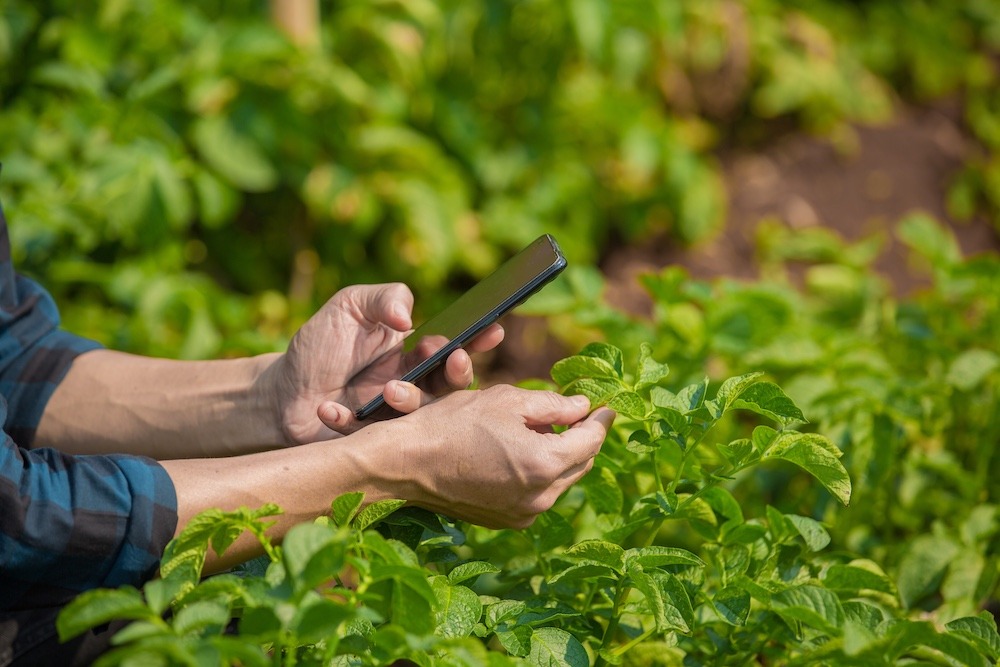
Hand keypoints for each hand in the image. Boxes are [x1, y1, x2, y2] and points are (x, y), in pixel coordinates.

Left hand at [266, 283, 503, 443]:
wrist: (280, 392)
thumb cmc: (320, 346)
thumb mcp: (349, 307)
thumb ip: (382, 298)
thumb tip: (408, 316)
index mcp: (415, 356)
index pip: (455, 347)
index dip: (477, 340)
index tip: (492, 329)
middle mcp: (413, 388)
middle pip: (451, 385)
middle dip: (458, 372)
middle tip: (453, 358)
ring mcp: (395, 419)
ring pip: (422, 416)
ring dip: (411, 399)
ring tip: (387, 388)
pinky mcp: (371, 444)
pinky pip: (373, 438)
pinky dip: (350, 421)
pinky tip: (331, 408)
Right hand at [379, 385, 615, 528]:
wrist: (406, 463)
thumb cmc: (453, 424)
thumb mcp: (507, 401)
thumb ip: (553, 405)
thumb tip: (583, 407)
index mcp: (545, 464)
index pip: (591, 440)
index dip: (601, 420)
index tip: (607, 406)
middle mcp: (540, 497)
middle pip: (581, 464)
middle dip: (582, 438)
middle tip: (578, 414)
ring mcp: (523, 515)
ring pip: (560, 481)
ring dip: (560, 456)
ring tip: (544, 431)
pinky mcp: (506, 521)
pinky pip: (538, 495)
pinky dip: (540, 474)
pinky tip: (522, 453)